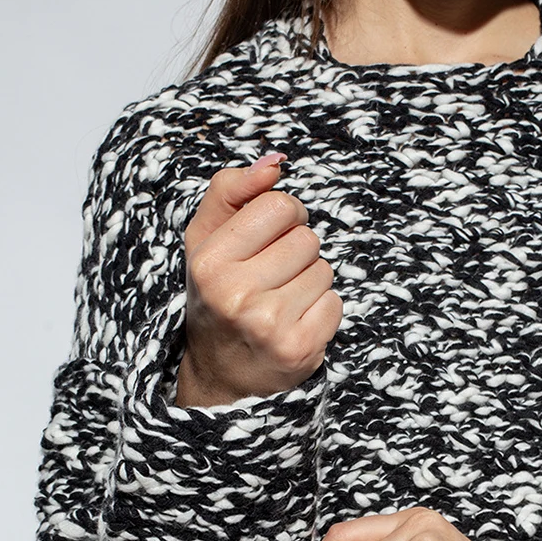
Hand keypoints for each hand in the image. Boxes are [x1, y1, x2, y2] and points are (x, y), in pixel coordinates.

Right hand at [174, 151, 343, 407]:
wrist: (221, 376)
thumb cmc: (217, 297)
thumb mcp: (205, 240)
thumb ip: (230, 192)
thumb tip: (274, 164)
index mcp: (210, 262)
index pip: (279, 206)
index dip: (284, 217)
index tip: (270, 238)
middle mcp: (236, 294)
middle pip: (307, 239)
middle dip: (297, 252)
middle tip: (273, 278)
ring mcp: (269, 325)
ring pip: (324, 270)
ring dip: (310, 281)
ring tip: (282, 301)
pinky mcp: (299, 349)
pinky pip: (335, 303)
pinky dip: (322, 310)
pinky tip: (296, 322)